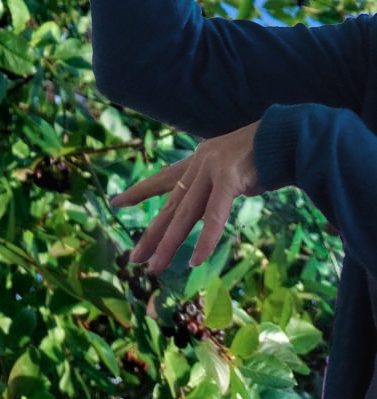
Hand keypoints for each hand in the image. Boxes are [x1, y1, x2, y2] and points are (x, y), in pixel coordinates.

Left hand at [108, 120, 263, 271]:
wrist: (287, 136)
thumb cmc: (267, 155)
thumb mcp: (235, 170)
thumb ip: (222, 187)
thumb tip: (216, 207)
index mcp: (199, 160)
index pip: (164, 178)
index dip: (140, 191)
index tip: (116, 202)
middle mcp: (199, 164)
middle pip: (170, 205)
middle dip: (151, 233)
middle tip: (132, 258)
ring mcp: (211, 170)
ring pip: (184, 214)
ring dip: (169, 243)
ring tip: (153, 267)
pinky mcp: (228, 179)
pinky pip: (214, 216)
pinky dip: (204, 240)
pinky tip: (194, 260)